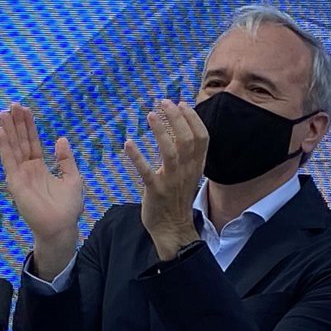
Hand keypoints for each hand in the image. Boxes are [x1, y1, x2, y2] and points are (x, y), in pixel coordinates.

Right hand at [0, 103, 82, 273]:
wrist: (61, 226)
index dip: (28, 125)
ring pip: (12, 148)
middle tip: (12, 104)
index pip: (32, 142)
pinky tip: (0, 131)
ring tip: (3, 113)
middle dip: (16, 123)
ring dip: (7, 130)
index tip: (24, 109)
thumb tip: (61, 139)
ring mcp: (20, 175)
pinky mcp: (15, 183)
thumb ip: (66, 159)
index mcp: (40, 167)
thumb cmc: (68, 207)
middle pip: (20, 141)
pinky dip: (4, 146)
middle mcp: (27, 169)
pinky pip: (8, 161)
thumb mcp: (73, 178)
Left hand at [124, 100, 205, 259]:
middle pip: (187, 140)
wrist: (172, 228)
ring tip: (151, 114)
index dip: (193, 118)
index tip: (182, 103)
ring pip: (170, 152)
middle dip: (177, 118)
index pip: (202, 138)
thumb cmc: (177, 198)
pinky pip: (146, 173)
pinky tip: (128, 143)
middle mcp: (186, 172)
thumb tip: (179, 129)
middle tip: (164, 102)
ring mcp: (171, 182)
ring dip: (161, 132)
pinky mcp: (155, 191)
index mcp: (196, 166)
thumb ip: (187, 154)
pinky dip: (137, 158)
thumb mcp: (189, 174)